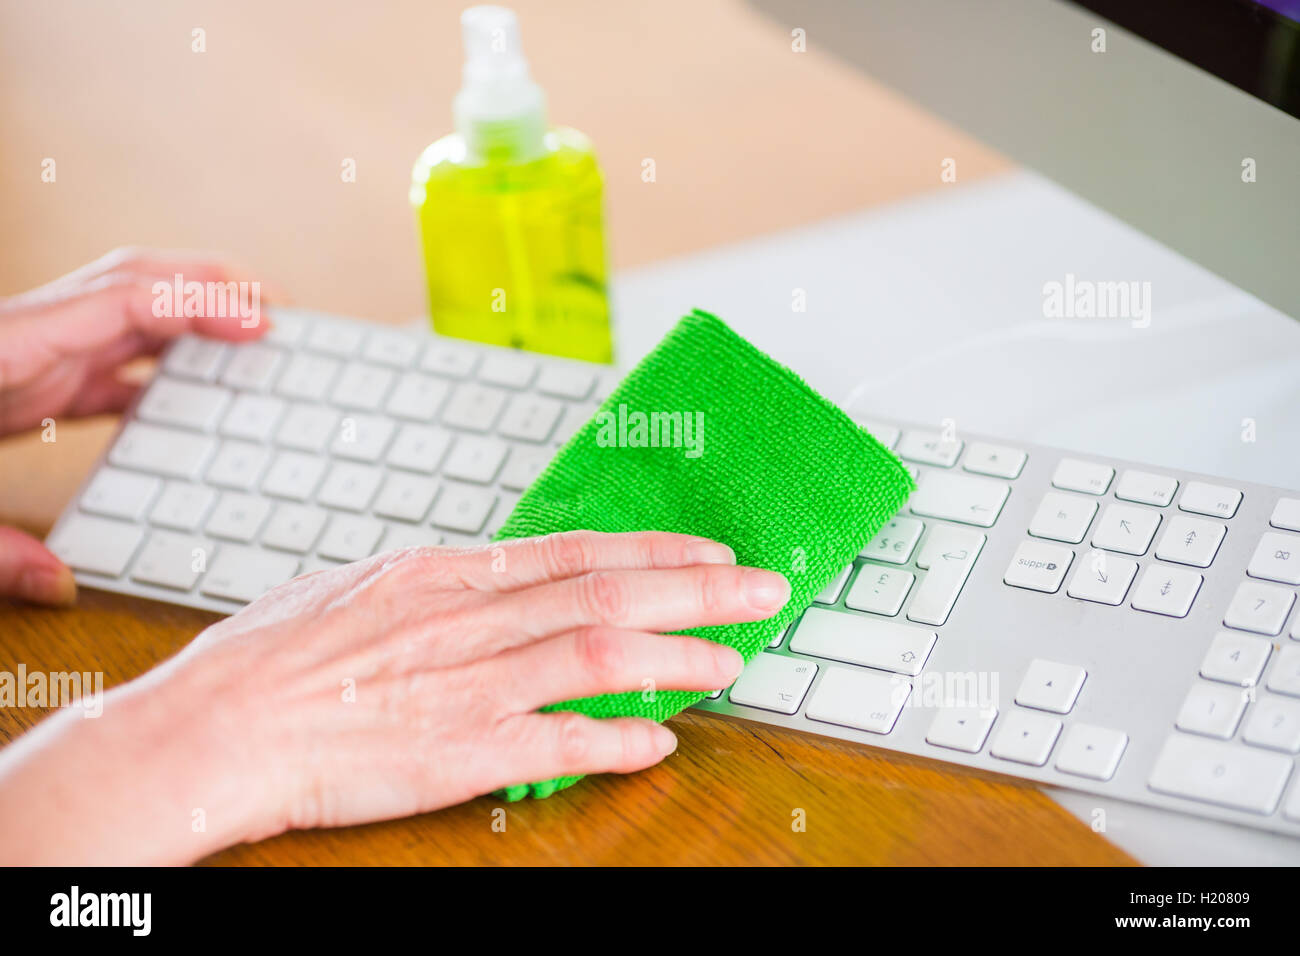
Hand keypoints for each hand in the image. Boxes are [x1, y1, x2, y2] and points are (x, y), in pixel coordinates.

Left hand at [0, 247, 267, 605]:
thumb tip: (59, 582)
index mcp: (6, 353)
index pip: (119, 301)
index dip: (196, 303)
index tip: (257, 319)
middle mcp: (23, 341)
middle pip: (131, 284)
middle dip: (208, 286)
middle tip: (273, 308)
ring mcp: (25, 355)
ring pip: (123, 315)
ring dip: (189, 319)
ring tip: (248, 339)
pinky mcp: (22, 380)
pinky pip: (103, 360)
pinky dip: (153, 365)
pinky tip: (181, 396)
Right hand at [0, 532, 789, 863]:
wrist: (210, 727)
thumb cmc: (267, 659)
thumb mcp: (357, 590)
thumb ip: (437, 586)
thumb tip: (495, 579)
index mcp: (443, 573)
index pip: (573, 552)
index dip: (652, 552)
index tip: (709, 552)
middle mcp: (466, 617)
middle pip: (605, 594)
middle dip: (696, 590)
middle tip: (764, 586)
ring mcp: (465, 683)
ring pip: (597, 655)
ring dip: (676, 658)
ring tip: (735, 661)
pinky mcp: (453, 751)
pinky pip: (553, 742)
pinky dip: (613, 740)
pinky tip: (660, 740)